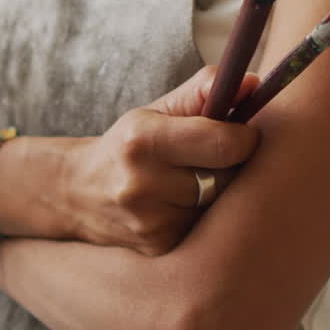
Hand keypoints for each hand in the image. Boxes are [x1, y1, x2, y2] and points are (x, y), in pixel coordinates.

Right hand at [63, 67, 261, 255]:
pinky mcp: (158, 246)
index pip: (224, 143)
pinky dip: (201, 216)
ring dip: (215, 193)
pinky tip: (178, 207)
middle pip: (226, 177)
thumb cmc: (127, 145)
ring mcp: (150, 222)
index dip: (245, 137)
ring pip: (218, 205)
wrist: (77, 193)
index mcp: (143, 140)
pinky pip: (205, 228)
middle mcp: (143, 184)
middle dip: (230, 166)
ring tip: (190, 182)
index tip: (242, 133)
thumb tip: (253, 83)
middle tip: (214, 158)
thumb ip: (203, 91)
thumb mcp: (155, 111)